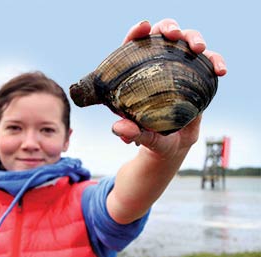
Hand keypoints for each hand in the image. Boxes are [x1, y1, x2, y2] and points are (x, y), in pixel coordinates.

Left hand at [113, 19, 226, 157]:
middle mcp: (157, 63)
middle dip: (168, 28)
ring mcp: (179, 67)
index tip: (143, 29)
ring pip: (186, 41)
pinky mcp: (198, 75)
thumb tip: (119, 128)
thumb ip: (130, 131)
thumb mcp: (140, 135)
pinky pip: (209, 61)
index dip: (136, 33)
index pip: (133, 46)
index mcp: (136, 72)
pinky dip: (216, 61)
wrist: (173, 144)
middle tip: (173, 34)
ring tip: (199, 48)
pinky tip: (220, 70)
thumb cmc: (151, 135)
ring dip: (193, 38)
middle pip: (161, 35)